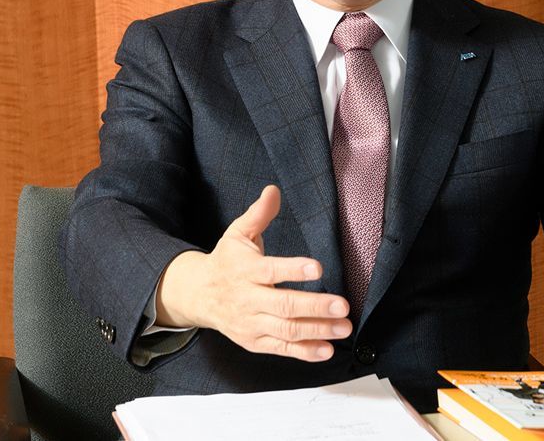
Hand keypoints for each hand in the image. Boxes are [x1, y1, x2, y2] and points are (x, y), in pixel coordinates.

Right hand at [154, 185, 351, 361]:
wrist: (199, 295)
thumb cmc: (226, 261)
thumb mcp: (238, 233)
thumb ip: (258, 214)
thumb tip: (273, 190)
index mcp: (245, 270)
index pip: (270, 271)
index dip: (293, 270)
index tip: (317, 267)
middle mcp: (248, 299)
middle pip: (283, 306)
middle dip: (315, 306)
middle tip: (342, 304)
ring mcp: (251, 323)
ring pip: (286, 330)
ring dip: (317, 330)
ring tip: (344, 327)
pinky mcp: (255, 342)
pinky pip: (281, 349)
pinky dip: (304, 352)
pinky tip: (327, 349)